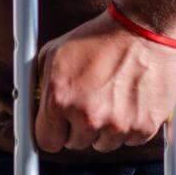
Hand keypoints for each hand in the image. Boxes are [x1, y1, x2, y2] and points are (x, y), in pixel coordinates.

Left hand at [33, 10, 175, 153]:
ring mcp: (118, 124)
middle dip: (79, 127)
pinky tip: (129, 102)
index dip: (53, 132)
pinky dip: (129, 127)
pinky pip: (130, 141)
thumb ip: (39, 85)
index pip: (47, 142)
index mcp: (60, 100)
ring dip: (105, 128)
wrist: (142, 30)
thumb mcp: (53, 54)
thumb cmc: (96, 39)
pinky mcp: (144, 127)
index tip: (58, 128)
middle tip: (88, 102)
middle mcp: (88, 116)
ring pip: (104, 144)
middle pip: (76, 144)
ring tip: (111, 97)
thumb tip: (31, 107)